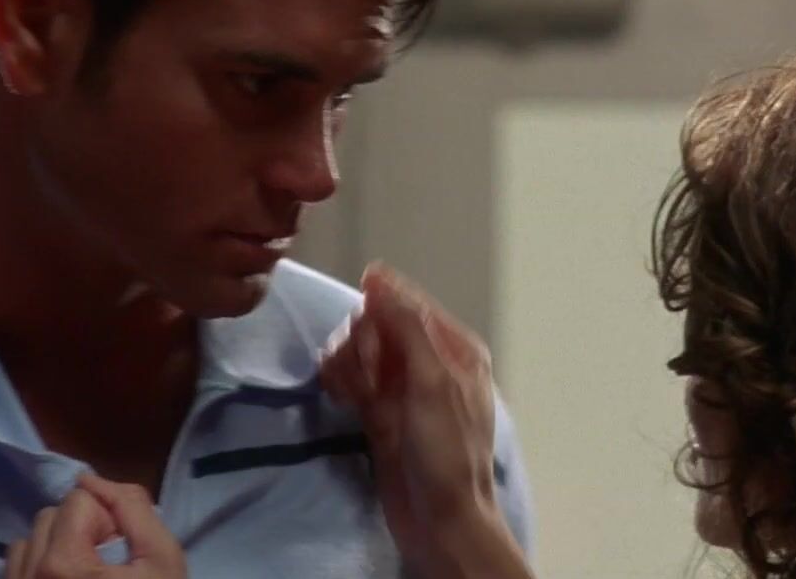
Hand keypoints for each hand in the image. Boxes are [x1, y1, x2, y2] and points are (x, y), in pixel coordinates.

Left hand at [4, 474, 186, 578]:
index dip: (109, 516)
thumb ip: (133, 509)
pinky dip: (38, 566)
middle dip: (82, 527)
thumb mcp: (161, 558)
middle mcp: (27, 578)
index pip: (78, 498)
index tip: (123, 548)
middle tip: (110, 560)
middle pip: (50, 515)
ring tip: (87, 573)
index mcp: (62, 565)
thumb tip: (94, 479)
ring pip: (28, 540)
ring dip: (57, 544)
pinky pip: (14, 567)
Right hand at [321, 264, 527, 578]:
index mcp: (455, 346)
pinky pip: (349, 378)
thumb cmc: (447, 450)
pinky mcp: (377, 410)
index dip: (379, 308)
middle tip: (369, 376)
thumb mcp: (432, 380)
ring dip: (348, 363)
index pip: (407, 301)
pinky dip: (341, 382)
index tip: (366, 334)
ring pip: (359, 349)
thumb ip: (405, 325)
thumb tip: (378, 276)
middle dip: (363, 342)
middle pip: (377, 322)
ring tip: (356, 393)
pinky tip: (343, 398)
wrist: (440, 520)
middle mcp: (428, 360)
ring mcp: (401, 386)